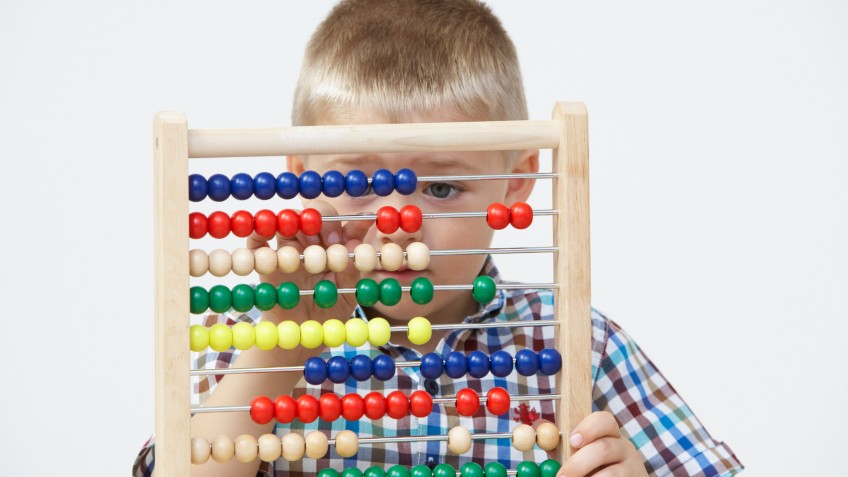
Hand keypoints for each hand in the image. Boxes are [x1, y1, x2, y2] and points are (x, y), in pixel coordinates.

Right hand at [246, 200, 372, 324]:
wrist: (301, 332)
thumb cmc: (328, 311)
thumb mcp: (347, 296)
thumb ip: (351, 274)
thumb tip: (354, 250)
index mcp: (338, 247)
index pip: (350, 226)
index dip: (358, 222)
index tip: (365, 222)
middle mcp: (314, 242)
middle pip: (317, 215)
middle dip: (326, 221)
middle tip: (332, 242)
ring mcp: (289, 247)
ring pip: (288, 221)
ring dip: (298, 225)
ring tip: (309, 246)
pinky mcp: (267, 258)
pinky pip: (256, 240)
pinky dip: (258, 233)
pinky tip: (269, 242)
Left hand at [557, 411, 647, 476]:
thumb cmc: (596, 469)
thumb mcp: (582, 454)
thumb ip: (564, 445)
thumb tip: (541, 431)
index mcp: (610, 435)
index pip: (604, 420)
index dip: (588, 428)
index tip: (572, 440)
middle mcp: (624, 448)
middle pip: (604, 448)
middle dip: (579, 463)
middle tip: (562, 476)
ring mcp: (632, 468)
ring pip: (611, 473)